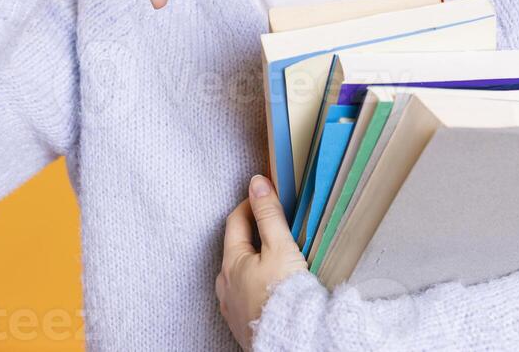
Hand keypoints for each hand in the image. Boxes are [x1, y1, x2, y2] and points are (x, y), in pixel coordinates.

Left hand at [216, 174, 309, 350]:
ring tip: (275, 258)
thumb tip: (257, 183)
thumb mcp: (280, 246)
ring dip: (253, 262)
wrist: (293, 343)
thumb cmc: (286, 296)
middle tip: (273, 226)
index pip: (235, 222)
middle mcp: (225, 286)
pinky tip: (272, 287)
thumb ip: (268, 214)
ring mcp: (232, 308)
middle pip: (235, 249)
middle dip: (252, 234)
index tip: (265, 197)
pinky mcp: (243, 325)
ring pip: (239, 274)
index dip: (250, 205)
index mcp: (231, 263)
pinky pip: (245, 296)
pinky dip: (256, 285)